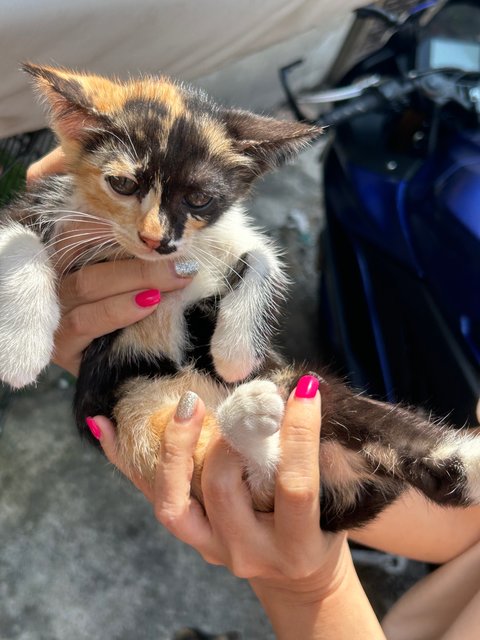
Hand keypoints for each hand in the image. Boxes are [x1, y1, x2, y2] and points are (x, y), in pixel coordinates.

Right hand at [27, 149, 194, 375]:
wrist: (126, 377)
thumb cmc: (134, 324)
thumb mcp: (136, 286)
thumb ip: (142, 260)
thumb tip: (180, 239)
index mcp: (69, 259)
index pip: (80, 227)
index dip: (110, 220)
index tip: (152, 219)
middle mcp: (57, 281)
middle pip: (88, 253)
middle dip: (141, 256)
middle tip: (183, 260)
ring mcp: (54, 313)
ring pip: (88, 284)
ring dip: (135, 279)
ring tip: (175, 280)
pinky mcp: (60, 345)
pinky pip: (85, 321)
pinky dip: (118, 310)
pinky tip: (148, 304)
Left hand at [93, 386, 347, 597]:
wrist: (297, 575)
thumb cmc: (321, 530)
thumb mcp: (334, 501)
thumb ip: (315, 456)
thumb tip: (303, 389)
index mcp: (297, 543)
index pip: (294, 486)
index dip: (299, 435)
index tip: (304, 390)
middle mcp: (248, 553)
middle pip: (224, 489)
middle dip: (231, 437)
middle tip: (244, 401)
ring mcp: (212, 549)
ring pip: (174, 502)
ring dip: (177, 445)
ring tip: (190, 405)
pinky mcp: (190, 538)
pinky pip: (151, 497)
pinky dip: (124, 460)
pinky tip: (104, 425)